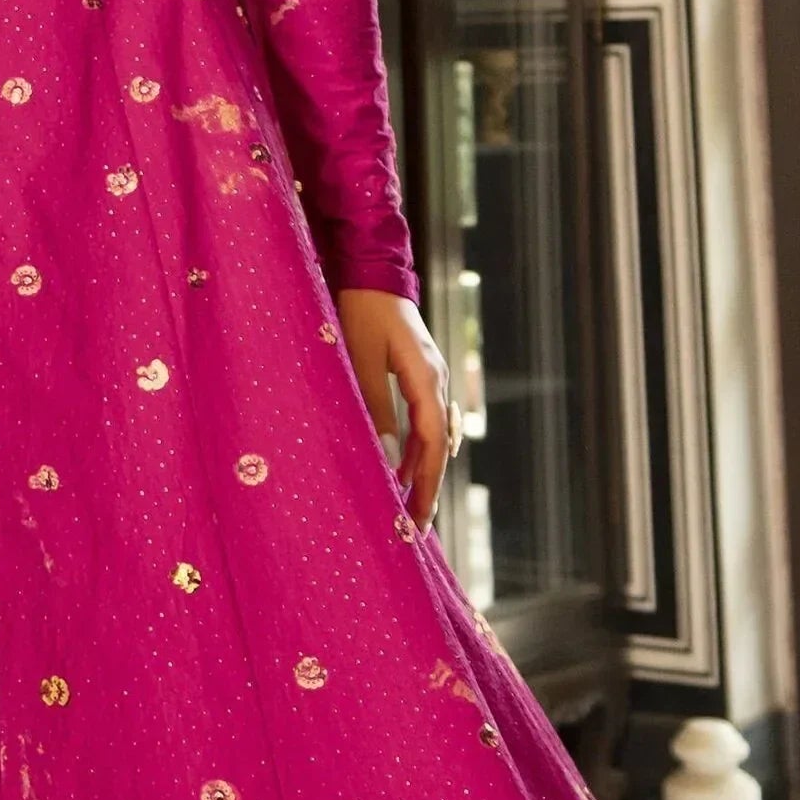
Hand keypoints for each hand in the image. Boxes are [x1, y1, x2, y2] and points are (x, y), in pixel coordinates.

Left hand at [336, 287, 457, 527]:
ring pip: (434, 434)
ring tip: (411, 507)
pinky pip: (425, 420)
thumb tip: (391, 462)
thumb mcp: (360, 364)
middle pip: (439, 444)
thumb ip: (376, 411)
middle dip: (429, 486)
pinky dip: (417, 448)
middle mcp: (435, 379)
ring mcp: (430, 376)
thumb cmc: (359, 313)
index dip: (427, 481)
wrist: (370, 271)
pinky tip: (406, 469)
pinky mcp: (419, 374)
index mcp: (425, 376)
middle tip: (419, 527)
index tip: (416, 515)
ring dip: (423, 470)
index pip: (432, 441)